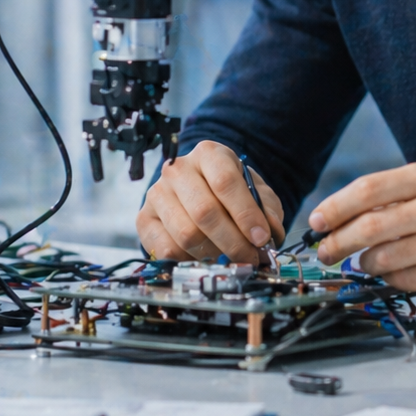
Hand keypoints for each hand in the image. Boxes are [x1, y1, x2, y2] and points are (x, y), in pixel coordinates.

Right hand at [137, 141, 284, 263]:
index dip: (245, 214)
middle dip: (233, 241)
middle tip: (250, 258)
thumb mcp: (255, 191)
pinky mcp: (144, 219)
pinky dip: (190, 261)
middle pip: (205, 212)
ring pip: (186, 234)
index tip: (261, 238)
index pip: (225, 182)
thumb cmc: (229, 191)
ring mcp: (157, 193)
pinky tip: (204, 258)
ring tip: (229, 258)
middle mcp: (178, 169)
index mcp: (208, 154)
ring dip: (213, 254)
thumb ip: (267, 208)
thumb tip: (271, 231)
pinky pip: (167, 250)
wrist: (196, 192)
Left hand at [310, 162, 415, 298]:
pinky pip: (403, 278)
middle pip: (370, 225)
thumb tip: (339, 217)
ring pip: (383, 256)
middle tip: (324, 250)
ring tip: (363, 260)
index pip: (368, 189)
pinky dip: (389, 277)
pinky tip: (392, 271)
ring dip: (364, 262)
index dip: (335, 206)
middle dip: (338, 240)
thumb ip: (393, 197)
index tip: (315, 221)